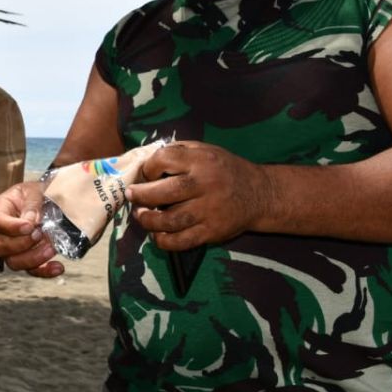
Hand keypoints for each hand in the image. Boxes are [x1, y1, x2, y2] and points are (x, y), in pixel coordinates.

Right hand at [0, 181, 63, 277]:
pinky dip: (45, 271)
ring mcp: (13, 248)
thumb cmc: (39, 193)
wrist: (52, 199)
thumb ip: (32, 204)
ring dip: (33, 258)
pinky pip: (32, 270)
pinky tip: (58, 267)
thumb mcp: (35, 191)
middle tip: (39, 234)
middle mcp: (2, 231)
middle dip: (20, 244)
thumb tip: (32, 222)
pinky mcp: (28, 258)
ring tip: (51, 248)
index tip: (29, 226)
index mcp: (1, 210)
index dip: (11, 227)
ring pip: (13, 262)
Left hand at [128, 141, 270, 250]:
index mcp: (200, 161)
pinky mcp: (211, 232)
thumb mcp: (204, 150)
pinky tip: (157, 234)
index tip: (146, 174)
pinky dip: (163, 240)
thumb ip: (177, 152)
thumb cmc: (224, 169)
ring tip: (141, 215)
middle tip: (132, 196)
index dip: (148, 167)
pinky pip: (181, 241)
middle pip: (162, 193)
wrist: (259, 194)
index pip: (163, 160)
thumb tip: (144, 161)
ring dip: (148, 220)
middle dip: (139, 196)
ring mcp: (208, 211)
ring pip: (169, 220)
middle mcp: (204, 185)